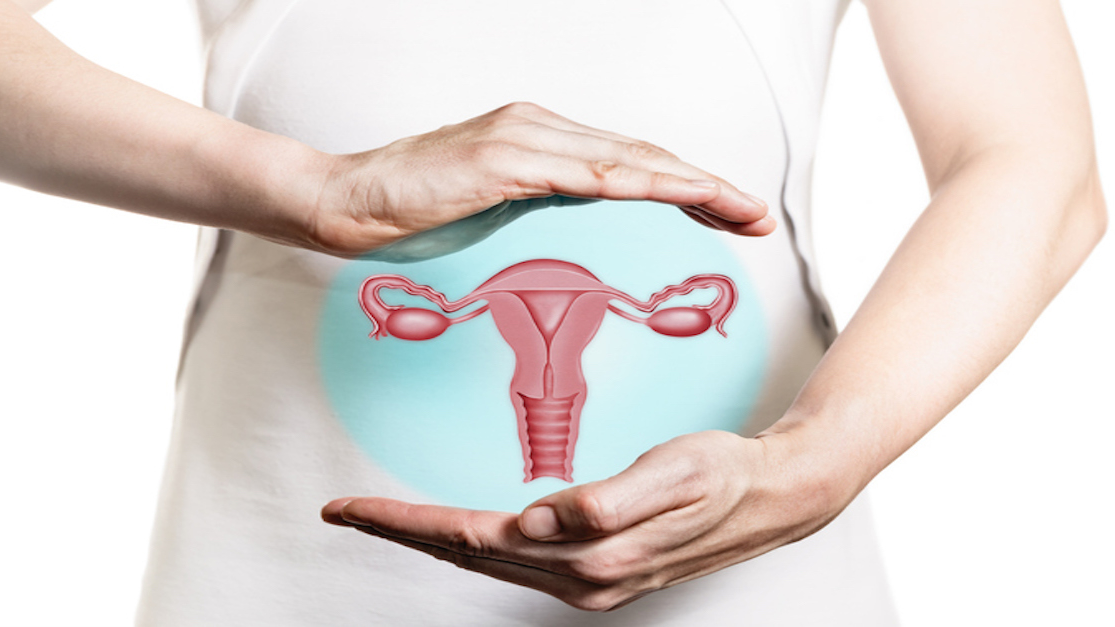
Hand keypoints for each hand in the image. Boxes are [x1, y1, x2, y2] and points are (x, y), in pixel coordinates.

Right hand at [297, 101, 774, 257]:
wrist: (345, 201)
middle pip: (643, 156)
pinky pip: (585, 173)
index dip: (685, 186)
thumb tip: (583, 219)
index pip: (628, 162)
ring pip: (627, 159)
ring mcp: (523, 139)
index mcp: (540, 142)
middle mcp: (540, 129)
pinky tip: (677, 196)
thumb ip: (539, 203)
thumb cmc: (413, 212)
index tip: (728, 215)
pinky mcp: (503, 160)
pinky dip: (638, 183)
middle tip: (756, 218)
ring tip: (739, 212)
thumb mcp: (493, 209)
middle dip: (707, 188)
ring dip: (691, 185)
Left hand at [321, 430, 854, 610]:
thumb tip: (544, 519)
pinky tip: (454, 531)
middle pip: (466, 556)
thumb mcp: (674, 474)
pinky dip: (470, 545)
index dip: (408, 522)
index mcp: (590, 554)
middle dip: (400, 531)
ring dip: (428, 538)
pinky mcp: (594, 569)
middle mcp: (580, 578)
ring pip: (484, 562)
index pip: (474, 538)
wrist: (770, 497)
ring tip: (382, 517)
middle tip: (343, 511)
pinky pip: (512, 562)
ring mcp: (585, 580)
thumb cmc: (722, 475)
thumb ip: (611, 499)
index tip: (354, 507)